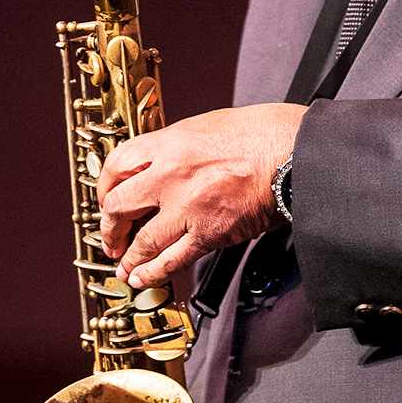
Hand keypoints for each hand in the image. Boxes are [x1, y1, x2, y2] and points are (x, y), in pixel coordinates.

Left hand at [97, 102, 306, 287]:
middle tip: (110, 234)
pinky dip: (153, 272)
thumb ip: (179, 146)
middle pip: (119, 205)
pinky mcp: (209, 233)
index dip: (105, 186)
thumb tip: (162, 163)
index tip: (107, 197)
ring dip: (128, 256)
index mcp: (170, 142)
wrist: (296, 154)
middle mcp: (170, 175)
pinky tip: (143, 278)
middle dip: (110, 225)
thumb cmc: (266, 134)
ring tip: (124, 266)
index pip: (117, 165)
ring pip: (141, 240)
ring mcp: (187, 207)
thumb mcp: (209, 124)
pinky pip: (172, 259)